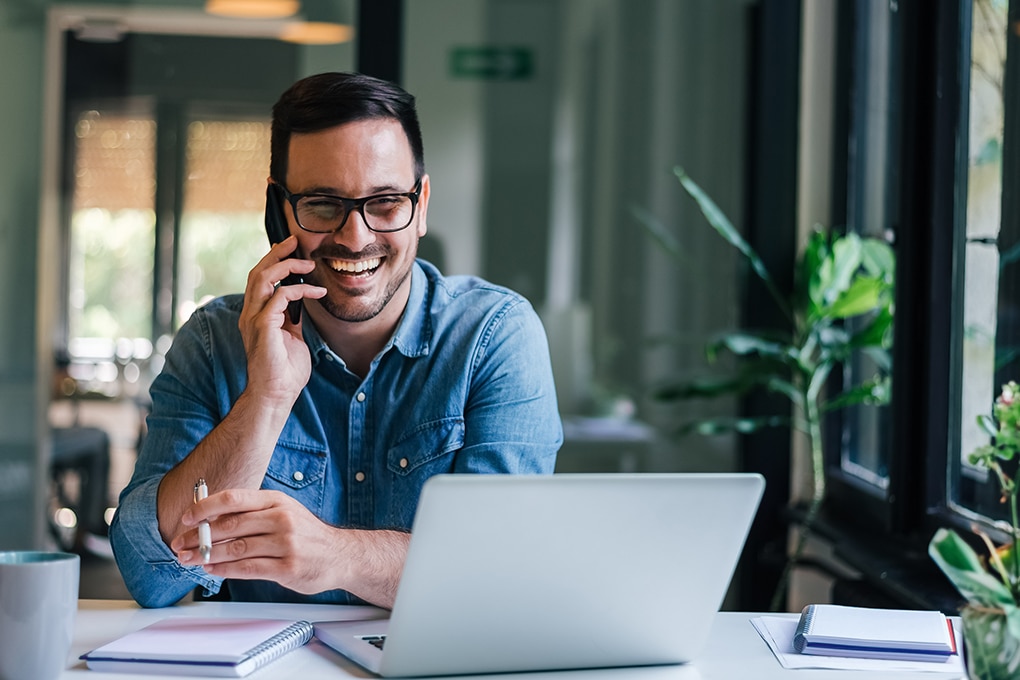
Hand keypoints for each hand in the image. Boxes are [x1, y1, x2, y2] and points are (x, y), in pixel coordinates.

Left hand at [173, 488, 344, 595]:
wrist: (339, 555)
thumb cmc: (305, 534)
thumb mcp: (283, 512)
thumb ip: (252, 514)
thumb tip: (211, 519)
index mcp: (276, 501)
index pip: (234, 499)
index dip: (205, 507)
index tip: (186, 518)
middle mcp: (281, 519)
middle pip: (230, 525)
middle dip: (199, 536)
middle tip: (180, 544)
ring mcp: (286, 543)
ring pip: (236, 549)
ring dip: (207, 556)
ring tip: (190, 559)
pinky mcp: (287, 567)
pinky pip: (248, 568)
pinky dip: (225, 570)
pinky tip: (212, 570)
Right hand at [238, 236, 325, 404]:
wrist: (277, 394)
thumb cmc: (285, 371)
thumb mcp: (292, 337)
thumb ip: (292, 319)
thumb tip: (301, 303)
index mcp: (255, 315)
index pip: (260, 279)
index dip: (273, 261)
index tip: (292, 250)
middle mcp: (250, 314)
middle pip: (257, 272)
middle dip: (276, 253)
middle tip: (295, 241)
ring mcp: (253, 319)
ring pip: (262, 278)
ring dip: (285, 266)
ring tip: (306, 263)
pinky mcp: (263, 326)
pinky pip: (279, 296)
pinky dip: (299, 290)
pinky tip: (317, 292)